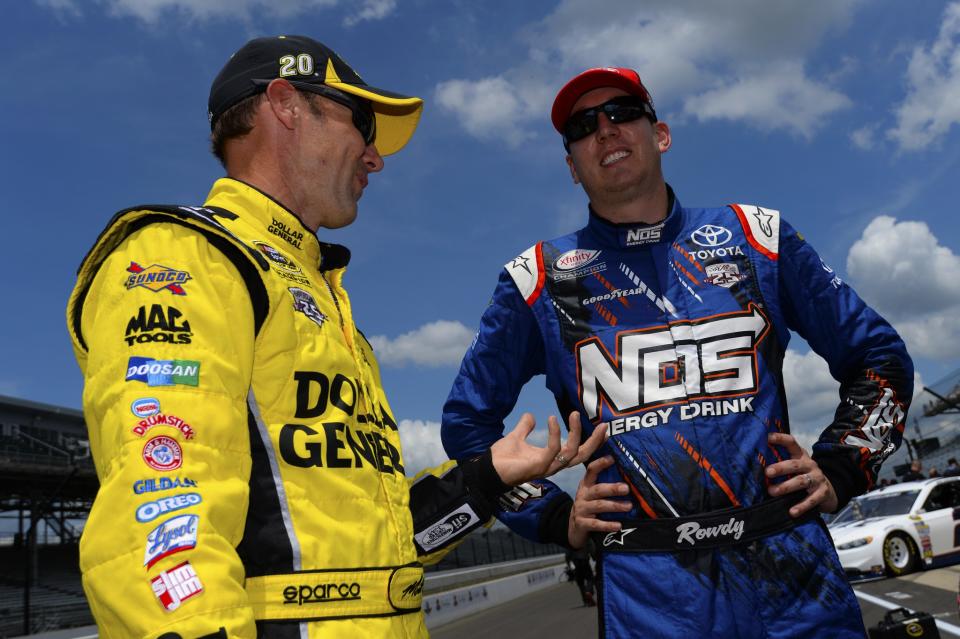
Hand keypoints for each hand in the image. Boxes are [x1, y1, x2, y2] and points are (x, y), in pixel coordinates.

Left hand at [490, 411, 605, 485]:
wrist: (487, 470)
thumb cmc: (501, 458)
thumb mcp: (516, 437)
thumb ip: (525, 427)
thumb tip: (531, 415)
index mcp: (551, 459)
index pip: (577, 452)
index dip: (590, 441)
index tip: (601, 427)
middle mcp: (552, 465)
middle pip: (582, 456)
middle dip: (594, 442)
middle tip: (603, 425)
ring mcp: (546, 467)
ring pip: (571, 454)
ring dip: (575, 433)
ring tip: (574, 414)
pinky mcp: (538, 467)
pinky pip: (553, 450)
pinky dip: (555, 434)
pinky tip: (552, 419)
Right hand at [568, 455, 631, 548]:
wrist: (575, 527)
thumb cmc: (590, 506)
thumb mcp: (594, 493)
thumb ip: (606, 484)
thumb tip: (627, 474)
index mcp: (587, 484)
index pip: (592, 470)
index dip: (601, 464)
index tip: (612, 458)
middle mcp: (583, 495)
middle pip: (598, 489)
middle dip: (612, 488)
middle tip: (627, 488)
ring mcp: (581, 509)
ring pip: (599, 506)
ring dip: (614, 505)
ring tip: (629, 506)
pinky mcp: (582, 523)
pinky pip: (595, 524)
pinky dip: (607, 524)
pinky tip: (619, 525)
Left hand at [765, 432, 837, 515]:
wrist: (829, 491)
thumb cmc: (803, 476)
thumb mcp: (795, 466)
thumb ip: (780, 462)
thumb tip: (753, 463)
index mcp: (801, 456)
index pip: (792, 443)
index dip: (781, 439)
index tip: (768, 437)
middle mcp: (810, 465)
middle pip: (795, 464)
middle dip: (780, 468)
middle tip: (767, 472)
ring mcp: (817, 479)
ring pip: (801, 481)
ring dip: (786, 487)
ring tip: (772, 491)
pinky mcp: (823, 493)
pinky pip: (811, 500)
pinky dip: (801, 506)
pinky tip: (792, 511)